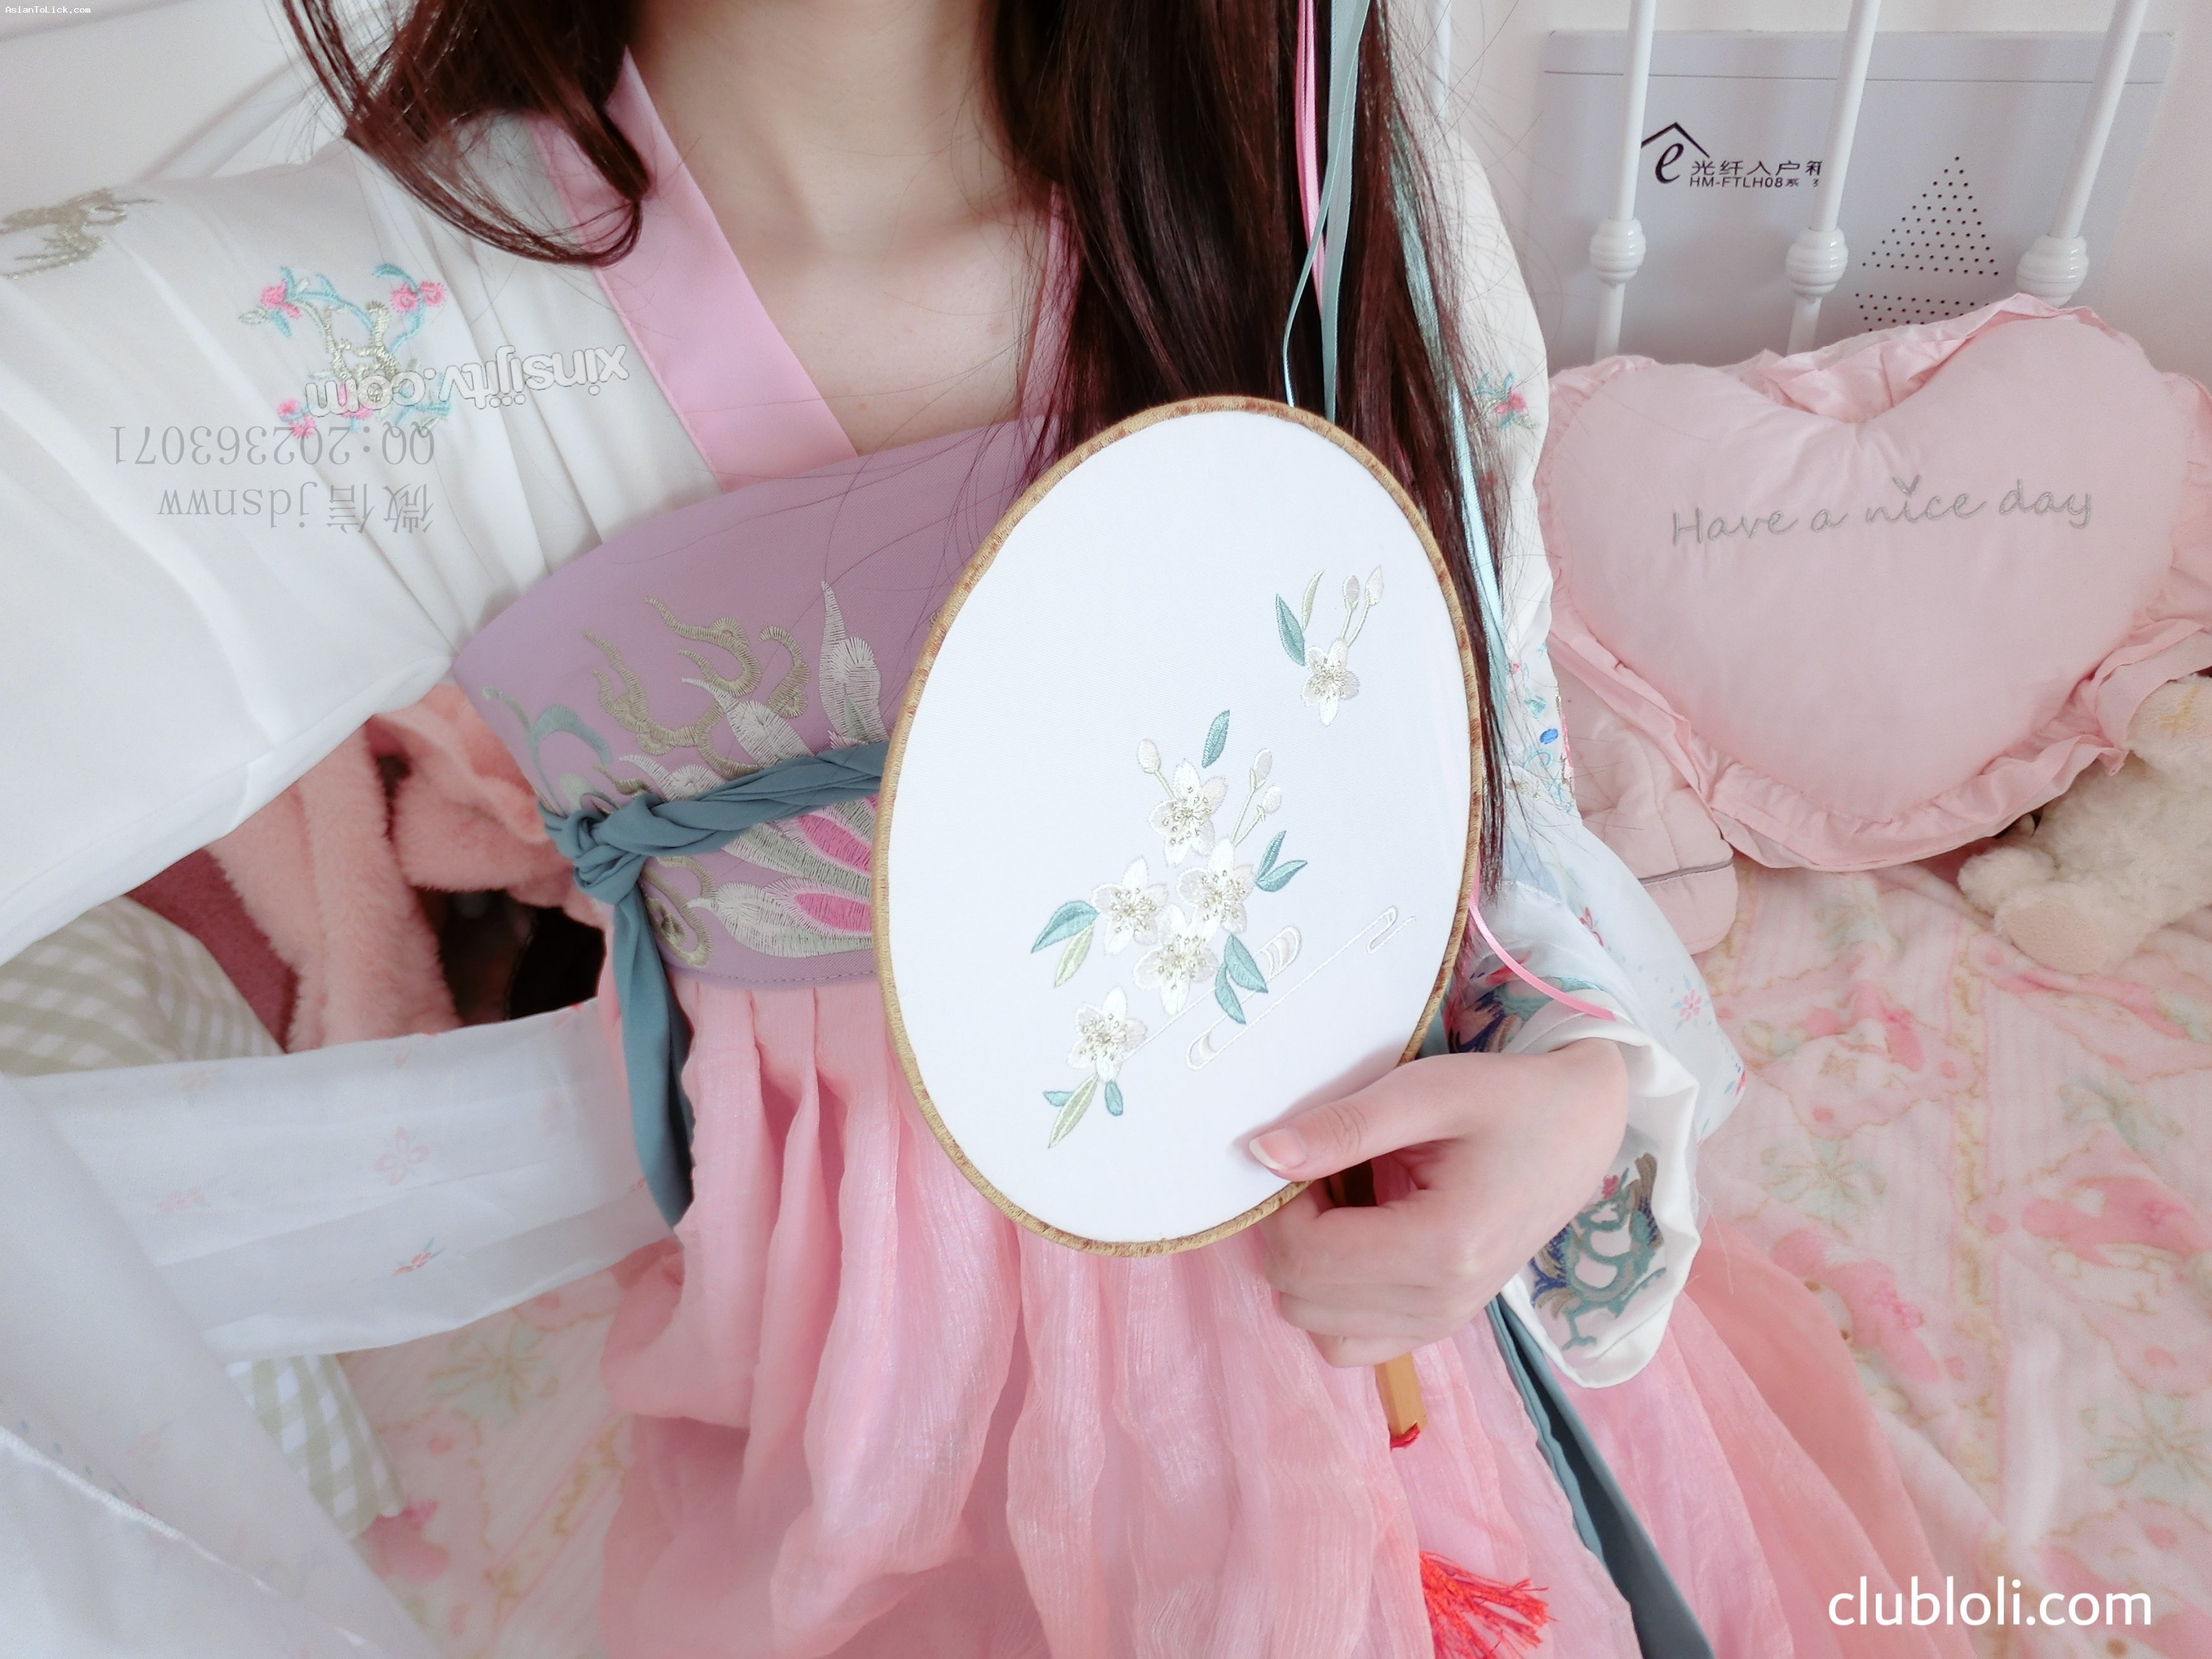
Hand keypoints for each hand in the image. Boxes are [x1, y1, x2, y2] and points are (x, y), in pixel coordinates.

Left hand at [1247, 1040, 1629, 1366]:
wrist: (1579, 1128)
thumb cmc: (1508, 1100)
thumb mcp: (1425, 1091)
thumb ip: (1341, 1127)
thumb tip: (1260, 1156)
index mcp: (1442, 1248)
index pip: (1305, 1258)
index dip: (1280, 1206)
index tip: (1306, 1155)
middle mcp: (1442, 1303)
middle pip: (1301, 1299)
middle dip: (1290, 1234)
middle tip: (1324, 1174)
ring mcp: (1443, 1322)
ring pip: (1318, 1330)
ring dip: (1308, 1269)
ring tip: (1342, 1205)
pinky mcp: (1440, 1324)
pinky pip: (1351, 1343)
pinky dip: (1334, 1298)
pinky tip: (1357, 1239)